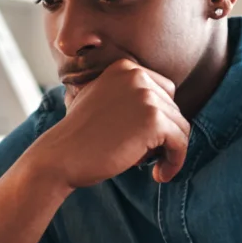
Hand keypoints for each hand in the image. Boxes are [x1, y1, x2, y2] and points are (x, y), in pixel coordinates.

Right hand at [33, 59, 190, 186]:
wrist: (60, 157)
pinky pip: (180, 142)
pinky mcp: (154, 120)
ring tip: (153, 168)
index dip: (159, 119)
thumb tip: (162, 109)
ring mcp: (146, 96)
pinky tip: (158, 174)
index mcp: (124, 68)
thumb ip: (126, 96)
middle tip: (144, 157)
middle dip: (163, 135)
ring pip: (180, 126)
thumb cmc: (77, 137)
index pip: (163, 91)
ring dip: (170, 150)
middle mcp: (136, 75)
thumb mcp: (99, 101)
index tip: (147, 141)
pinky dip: (175, 161)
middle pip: (173, 109)